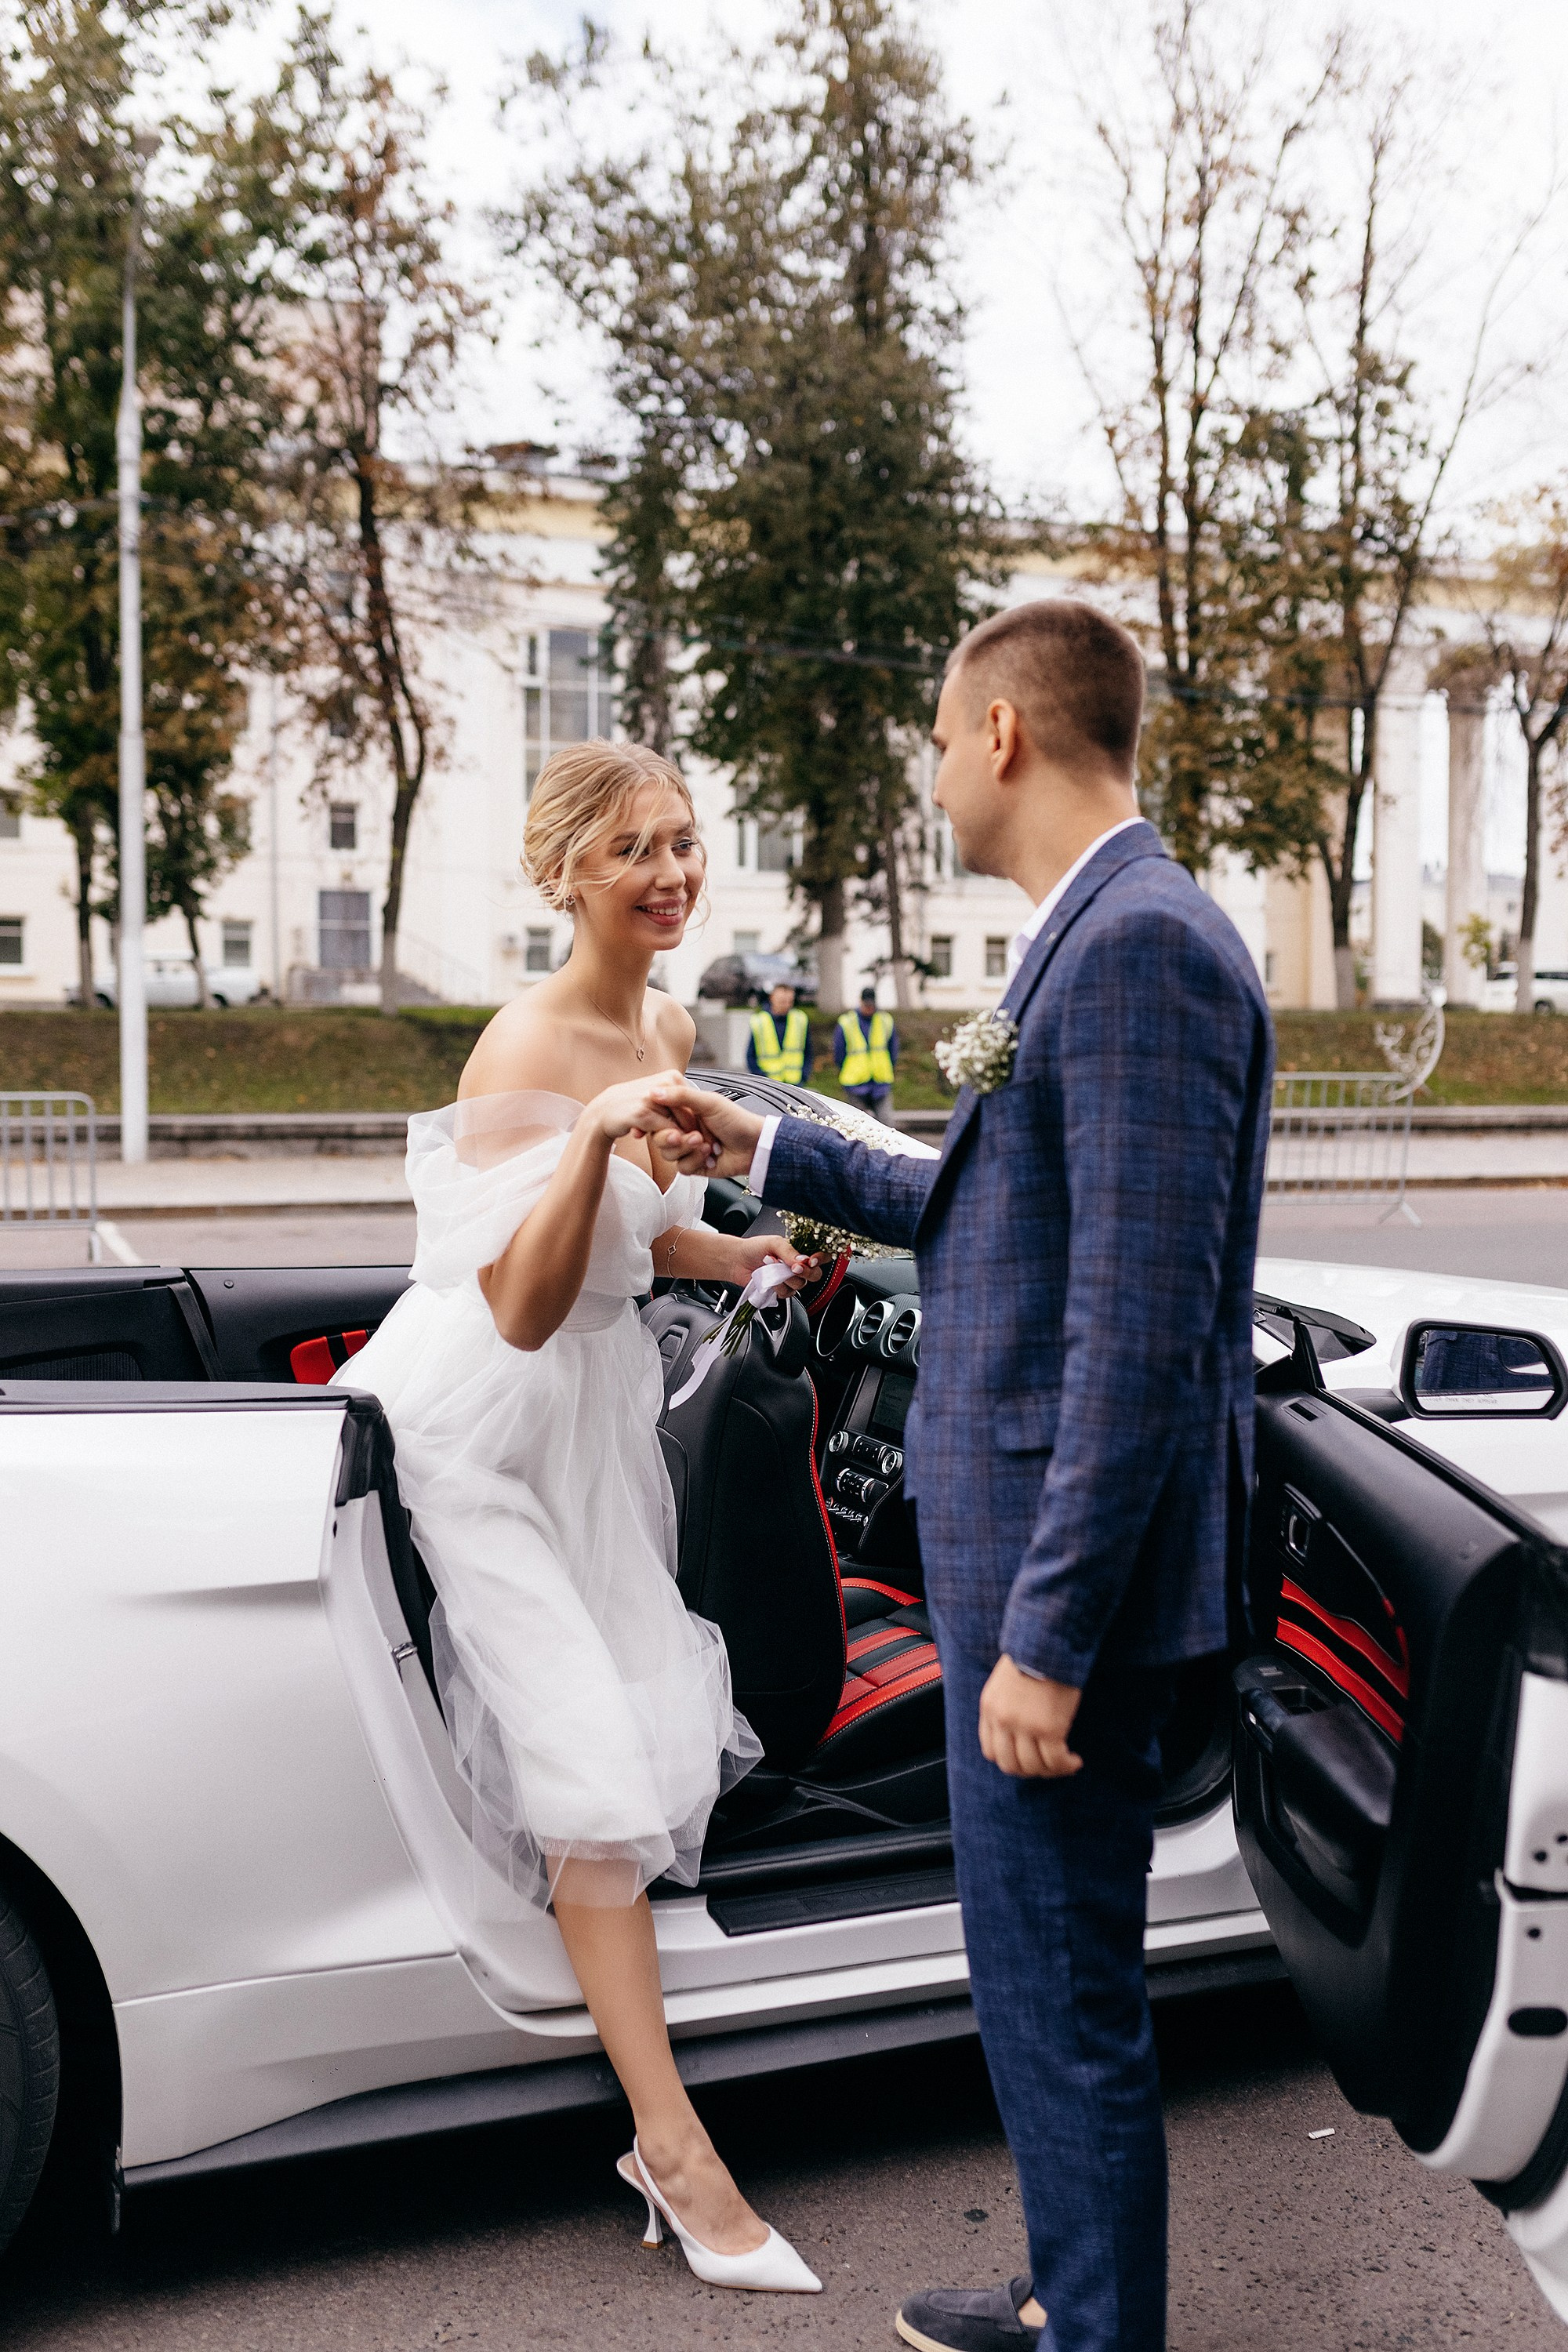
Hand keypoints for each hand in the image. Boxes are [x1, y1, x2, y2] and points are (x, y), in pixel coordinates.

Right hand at [589, 1069, 694, 1145]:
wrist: (601, 1112)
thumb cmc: (631, 1105)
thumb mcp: (659, 1100)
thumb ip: (680, 1102)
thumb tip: (698, 1117)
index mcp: (672, 1076)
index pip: (696, 1106)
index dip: (692, 1123)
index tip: (681, 1131)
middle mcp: (666, 1083)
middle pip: (690, 1118)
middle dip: (684, 1134)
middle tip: (671, 1138)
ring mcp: (655, 1097)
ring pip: (680, 1128)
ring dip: (672, 1140)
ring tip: (650, 1133)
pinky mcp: (643, 1112)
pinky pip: (667, 1134)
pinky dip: (662, 1141)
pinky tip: (638, 1132)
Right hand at [647, 1083, 764, 1181]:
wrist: (754, 1147)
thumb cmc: (737, 1120)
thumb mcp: (709, 1102)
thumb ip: (681, 1096)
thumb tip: (655, 1092)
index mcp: (684, 1112)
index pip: (658, 1117)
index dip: (659, 1121)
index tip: (666, 1122)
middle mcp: (683, 1130)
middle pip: (659, 1138)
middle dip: (675, 1138)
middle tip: (694, 1135)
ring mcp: (687, 1148)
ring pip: (668, 1154)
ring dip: (689, 1149)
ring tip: (707, 1144)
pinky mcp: (693, 1165)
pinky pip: (682, 1167)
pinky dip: (696, 1161)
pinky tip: (711, 1156)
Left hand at [724, 1233, 822, 1293]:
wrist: (736, 1261)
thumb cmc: (754, 1248)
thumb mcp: (773, 1243)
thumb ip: (790, 1251)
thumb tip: (803, 1261)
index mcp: (800, 1251)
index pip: (821, 1256)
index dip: (821, 1259)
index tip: (811, 1260)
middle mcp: (797, 1266)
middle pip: (815, 1274)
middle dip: (806, 1272)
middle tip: (793, 1268)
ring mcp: (789, 1279)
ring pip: (800, 1285)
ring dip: (786, 1278)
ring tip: (771, 1268)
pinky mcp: (780, 1290)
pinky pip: (788, 1294)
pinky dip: (778, 1287)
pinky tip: (770, 1279)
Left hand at [978, 1657, 1082, 1779]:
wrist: (1048, 1641)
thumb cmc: (1033, 1654)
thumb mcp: (1005, 1681)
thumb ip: (1005, 1705)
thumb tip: (1017, 1728)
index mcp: (990, 1708)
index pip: (991, 1750)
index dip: (1010, 1761)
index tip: (1026, 1759)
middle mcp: (1003, 1720)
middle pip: (1010, 1764)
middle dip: (1030, 1771)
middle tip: (1046, 1767)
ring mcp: (1025, 1726)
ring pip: (1034, 1766)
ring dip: (1051, 1771)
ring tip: (1065, 1764)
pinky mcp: (1049, 1728)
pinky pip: (1056, 1760)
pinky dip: (1066, 1765)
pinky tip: (1075, 1761)